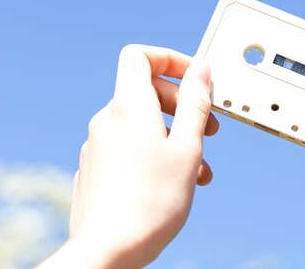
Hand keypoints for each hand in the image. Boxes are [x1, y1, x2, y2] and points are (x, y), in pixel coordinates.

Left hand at [37, 45, 217, 268]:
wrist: (107, 252)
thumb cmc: (150, 204)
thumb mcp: (187, 147)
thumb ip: (195, 103)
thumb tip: (200, 70)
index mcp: (129, 106)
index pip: (140, 56)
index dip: (169, 59)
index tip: (194, 78)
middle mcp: (108, 120)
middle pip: (146, 91)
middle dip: (182, 105)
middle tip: (209, 130)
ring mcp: (97, 145)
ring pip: (142, 125)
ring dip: (174, 137)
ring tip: (198, 167)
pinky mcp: (95, 169)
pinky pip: (128, 147)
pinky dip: (153, 154)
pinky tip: (173, 182)